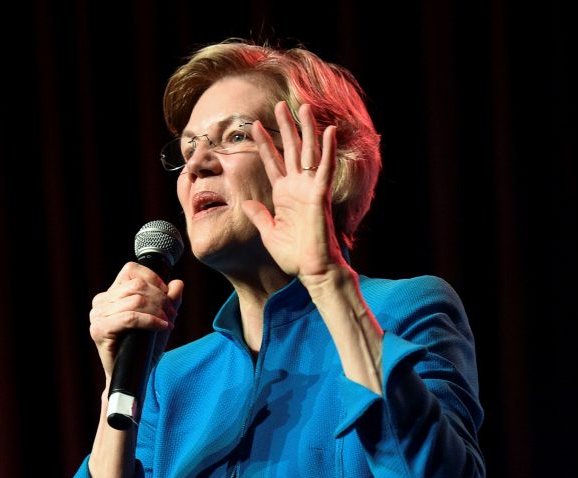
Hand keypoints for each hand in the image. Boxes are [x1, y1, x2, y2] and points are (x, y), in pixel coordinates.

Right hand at [89, 262, 183, 378]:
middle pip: (137, 285)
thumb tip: (178, 283)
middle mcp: (101, 302)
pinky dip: (150, 321)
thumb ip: (169, 300)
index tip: (167, 295)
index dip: (153, 278)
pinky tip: (161, 327)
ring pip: (135, 300)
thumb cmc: (143, 348)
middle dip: (160, 298)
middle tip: (172, 314)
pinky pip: (130, 318)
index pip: (131, 270)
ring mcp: (98, 315)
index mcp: (111, 294)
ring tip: (167, 323)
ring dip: (158, 310)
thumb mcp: (160, 319)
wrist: (132, 376)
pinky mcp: (100, 330)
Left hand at [243, 101, 348, 283]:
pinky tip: (328, 131)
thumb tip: (249, 201)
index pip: (273, 163)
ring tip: (302, 108)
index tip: (254, 126)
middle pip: (291, 150)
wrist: (312, 270)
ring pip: (309, 153)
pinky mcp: (320, 196)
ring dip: (306, 130)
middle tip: (279, 106)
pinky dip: (327, 151)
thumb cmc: (294, 255)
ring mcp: (310, 190)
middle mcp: (298, 188)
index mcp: (284, 195)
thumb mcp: (268, 232)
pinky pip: (325, 169)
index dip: (265, 144)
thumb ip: (259, 215)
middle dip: (285, 128)